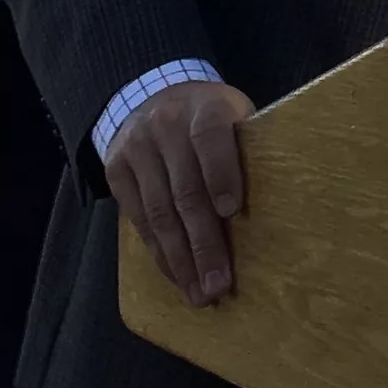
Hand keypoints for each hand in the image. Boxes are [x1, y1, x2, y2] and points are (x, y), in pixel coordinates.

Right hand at [105, 78, 254, 306]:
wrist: (152, 93)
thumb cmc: (210, 115)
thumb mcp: (234, 114)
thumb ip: (245, 149)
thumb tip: (271, 213)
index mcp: (205, 107)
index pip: (210, 138)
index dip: (221, 174)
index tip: (232, 211)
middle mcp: (165, 125)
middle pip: (185, 190)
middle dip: (203, 243)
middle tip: (219, 284)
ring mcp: (136, 148)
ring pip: (159, 212)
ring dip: (180, 259)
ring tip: (199, 294)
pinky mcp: (116, 170)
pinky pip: (139, 220)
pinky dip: (159, 252)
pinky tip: (177, 275)